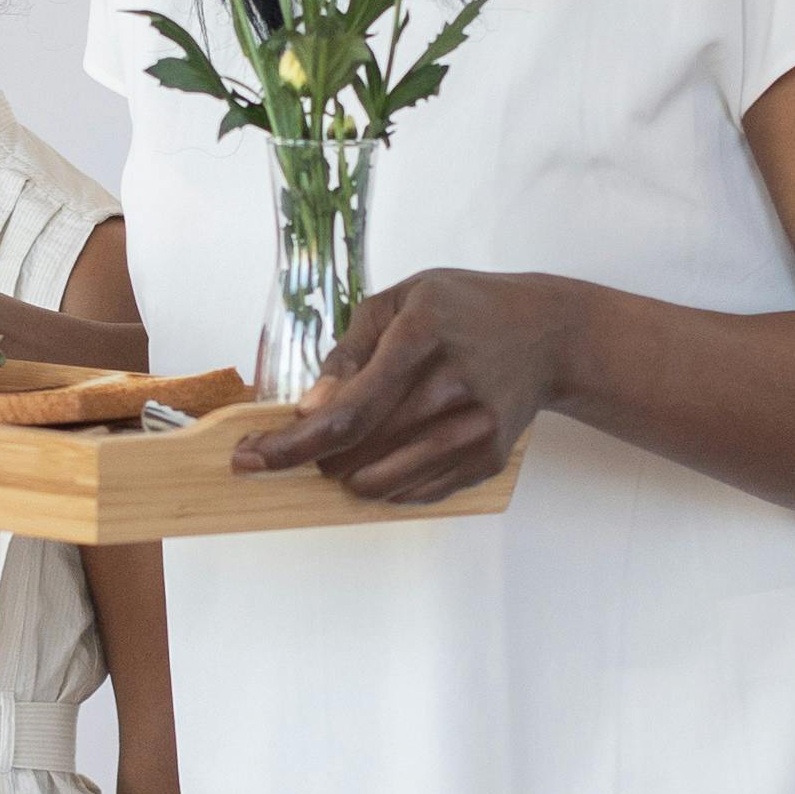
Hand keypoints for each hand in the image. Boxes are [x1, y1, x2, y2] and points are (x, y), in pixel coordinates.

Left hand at [232, 269, 578, 502]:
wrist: (545, 334)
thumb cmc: (461, 310)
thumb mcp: (399, 301)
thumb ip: (348, 353)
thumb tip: (309, 410)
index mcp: (422, 334)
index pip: (348, 411)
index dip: (292, 444)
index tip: (249, 458)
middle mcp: (453, 382)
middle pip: (359, 451)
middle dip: (316, 457)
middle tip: (312, 442)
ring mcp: (476, 426)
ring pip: (383, 480)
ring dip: (348, 475)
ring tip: (351, 449)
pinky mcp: (488, 457)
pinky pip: (416, 492)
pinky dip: (385, 485)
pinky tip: (388, 456)